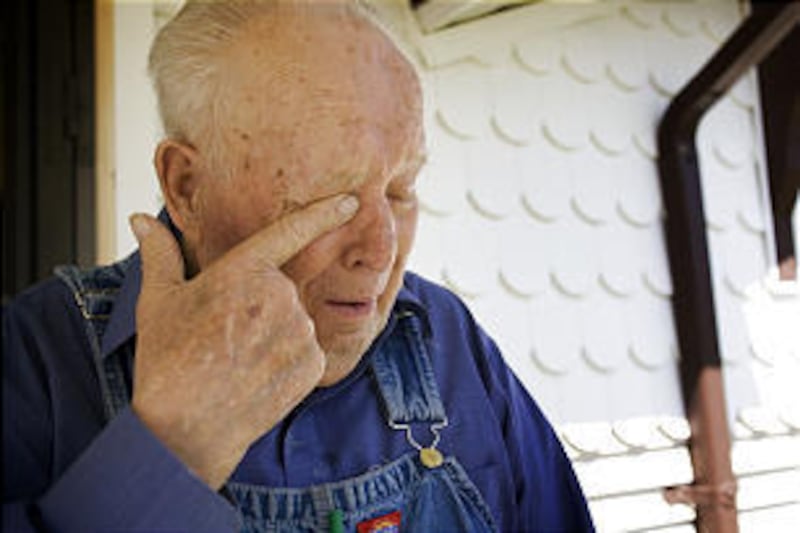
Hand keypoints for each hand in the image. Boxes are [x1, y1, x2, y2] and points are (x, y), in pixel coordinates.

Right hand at [128, 194, 358, 488]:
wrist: (185, 427)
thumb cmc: (167, 360)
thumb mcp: (158, 301)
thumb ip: (160, 254)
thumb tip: (140, 219)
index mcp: (243, 270)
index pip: (292, 231)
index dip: (324, 213)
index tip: (351, 201)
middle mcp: (279, 295)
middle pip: (282, 291)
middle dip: (261, 309)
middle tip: (227, 338)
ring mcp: (300, 330)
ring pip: (295, 324)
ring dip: (275, 337)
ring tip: (238, 362)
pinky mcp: (313, 364)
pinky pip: (307, 353)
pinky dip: (288, 363)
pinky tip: (257, 378)